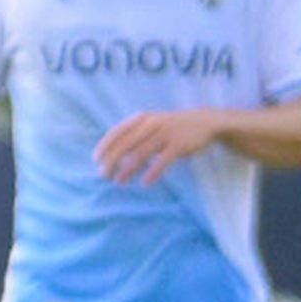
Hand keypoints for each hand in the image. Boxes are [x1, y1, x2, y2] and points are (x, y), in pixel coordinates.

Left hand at [94, 105, 233, 185]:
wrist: (204, 122)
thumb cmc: (170, 127)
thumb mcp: (150, 124)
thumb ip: (133, 135)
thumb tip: (110, 156)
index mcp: (141, 118)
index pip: (117, 131)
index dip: (105, 146)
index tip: (96, 160)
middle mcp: (151, 124)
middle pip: (126, 144)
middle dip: (112, 161)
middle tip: (103, 175)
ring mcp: (166, 133)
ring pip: (142, 153)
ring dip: (128, 170)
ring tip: (119, 182)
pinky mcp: (180, 144)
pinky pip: (163, 161)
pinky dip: (153, 172)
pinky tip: (144, 182)